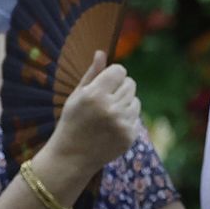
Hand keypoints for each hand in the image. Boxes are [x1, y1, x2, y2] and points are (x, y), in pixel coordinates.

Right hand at [50, 51, 140, 171]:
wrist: (72, 156)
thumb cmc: (72, 121)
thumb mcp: (77, 95)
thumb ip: (92, 74)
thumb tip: (102, 52)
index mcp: (94, 94)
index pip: (120, 71)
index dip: (114, 74)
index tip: (106, 82)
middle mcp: (110, 108)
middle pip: (131, 84)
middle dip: (120, 88)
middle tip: (105, 99)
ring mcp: (122, 123)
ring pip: (136, 100)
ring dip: (125, 103)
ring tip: (107, 114)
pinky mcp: (130, 136)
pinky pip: (137, 117)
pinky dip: (127, 119)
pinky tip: (111, 127)